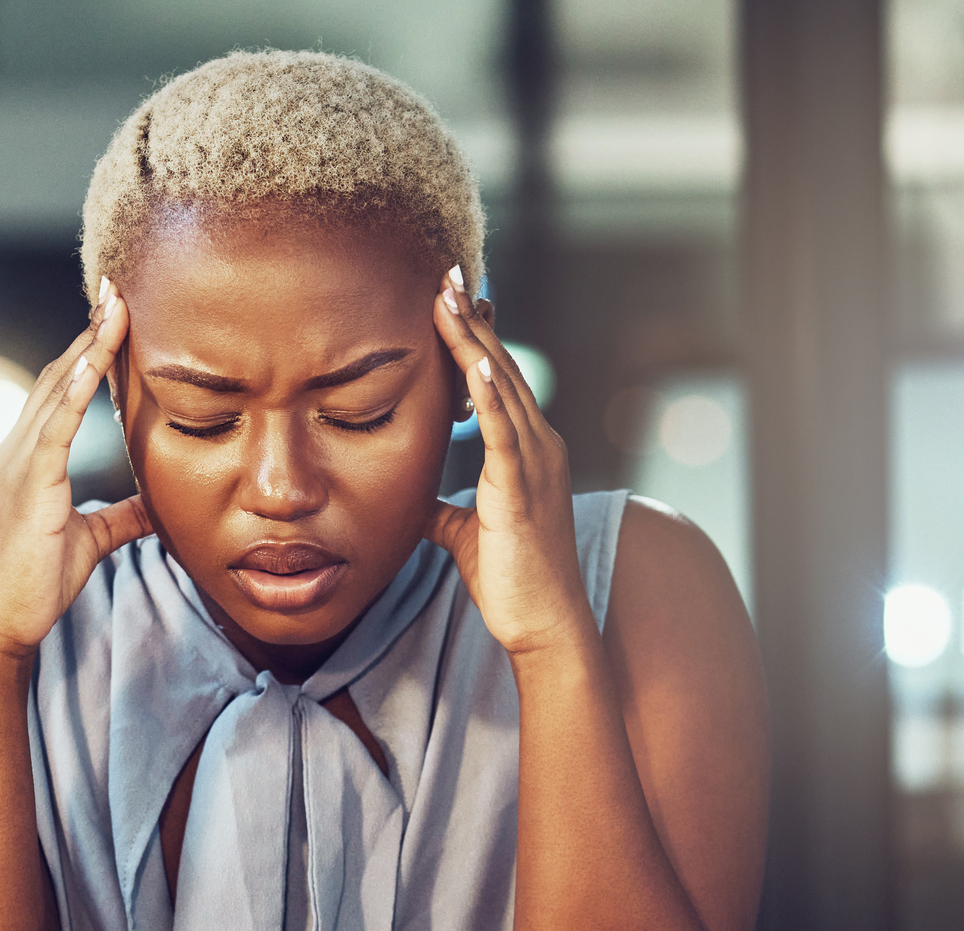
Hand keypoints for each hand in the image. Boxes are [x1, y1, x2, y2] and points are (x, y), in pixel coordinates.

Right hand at [0, 281, 151, 657]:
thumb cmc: (33, 585)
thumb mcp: (91, 542)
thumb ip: (123, 517)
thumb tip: (158, 504)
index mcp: (31, 459)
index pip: (65, 391)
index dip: (89, 351)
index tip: (115, 313)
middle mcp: (18, 450)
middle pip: (60, 375)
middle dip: (90, 330)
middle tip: (118, 286)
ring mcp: (18, 464)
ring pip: (59, 391)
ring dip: (89, 346)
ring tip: (116, 305)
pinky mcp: (27, 485)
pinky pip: (54, 429)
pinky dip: (76, 392)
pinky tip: (95, 361)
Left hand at [425, 270, 591, 656]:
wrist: (545, 624)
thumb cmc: (512, 582)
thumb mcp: (468, 535)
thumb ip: (445, 509)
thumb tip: (418, 502)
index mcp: (527, 452)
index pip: (496, 380)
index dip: (473, 337)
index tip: (451, 298)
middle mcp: (539, 446)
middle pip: (500, 368)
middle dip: (471, 320)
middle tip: (447, 273)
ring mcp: (535, 464)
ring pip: (501, 386)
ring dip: (473, 339)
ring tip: (448, 296)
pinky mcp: (523, 488)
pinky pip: (505, 431)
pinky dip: (488, 392)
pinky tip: (469, 359)